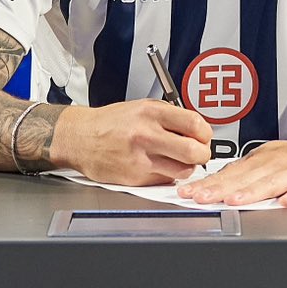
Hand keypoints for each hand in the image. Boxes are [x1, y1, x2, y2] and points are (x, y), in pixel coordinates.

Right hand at [51, 100, 212, 185]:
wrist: (80, 138)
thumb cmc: (110, 123)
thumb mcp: (141, 107)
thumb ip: (169, 116)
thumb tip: (196, 129)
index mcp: (151, 113)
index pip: (195, 124)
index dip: (206, 133)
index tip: (204, 136)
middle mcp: (146, 135)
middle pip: (194, 151)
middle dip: (203, 154)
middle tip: (199, 153)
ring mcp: (141, 158)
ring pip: (184, 171)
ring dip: (187, 167)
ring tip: (178, 160)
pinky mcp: (136, 178)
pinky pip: (165, 180)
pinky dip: (168, 175)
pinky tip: (158, 165)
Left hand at [179, 122, 286, 206]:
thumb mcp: (274, 160)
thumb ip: (250, 174)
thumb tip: (219, 186)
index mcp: (263, 159)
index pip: (230, 173)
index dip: (208, 183)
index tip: (188, 193)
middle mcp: (278, 162)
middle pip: (245, 177)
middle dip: (220, 188)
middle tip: (199, 198)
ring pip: (273, 181)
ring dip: (252, 191)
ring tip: (233, 200)